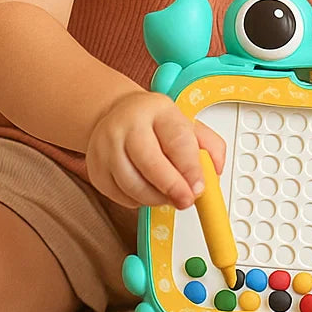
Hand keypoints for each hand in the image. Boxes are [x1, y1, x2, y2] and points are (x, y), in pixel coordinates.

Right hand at [85, 90, 226, 210]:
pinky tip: (148, 191)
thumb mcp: (188, 124)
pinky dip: (137, 201)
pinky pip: (119, 196)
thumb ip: (210, 146)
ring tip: (169, 196)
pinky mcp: (96, 169)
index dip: (189, 167)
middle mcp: (128, 125)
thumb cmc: (156, 123)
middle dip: (172, 187)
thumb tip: (216, 172)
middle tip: (186, 201)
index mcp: (158, 110)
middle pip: (149, 161)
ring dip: (156, 198)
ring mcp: (107, 146)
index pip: (176, 139)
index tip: (199, 187)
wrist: (118, 115)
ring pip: (132, 184)